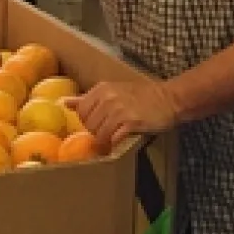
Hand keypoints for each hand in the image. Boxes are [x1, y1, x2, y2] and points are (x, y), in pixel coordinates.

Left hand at [64, 81, 183, 147]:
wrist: (169, 98)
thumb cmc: (141, 96)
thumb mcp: (112, 91)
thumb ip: (88, 98)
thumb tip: (64, 102)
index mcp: (102, 89)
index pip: (81, 112)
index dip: (87, 122)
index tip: (97, 124)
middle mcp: (108, 98)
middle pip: (89, 125)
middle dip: (96, 132)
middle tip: (108, 132)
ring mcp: (119, 110)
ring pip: (99, 133)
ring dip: (104, 140)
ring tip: (113, 138)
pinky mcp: (131, 122)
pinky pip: (113, 138)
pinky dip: (113, 144)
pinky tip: (118, 142)